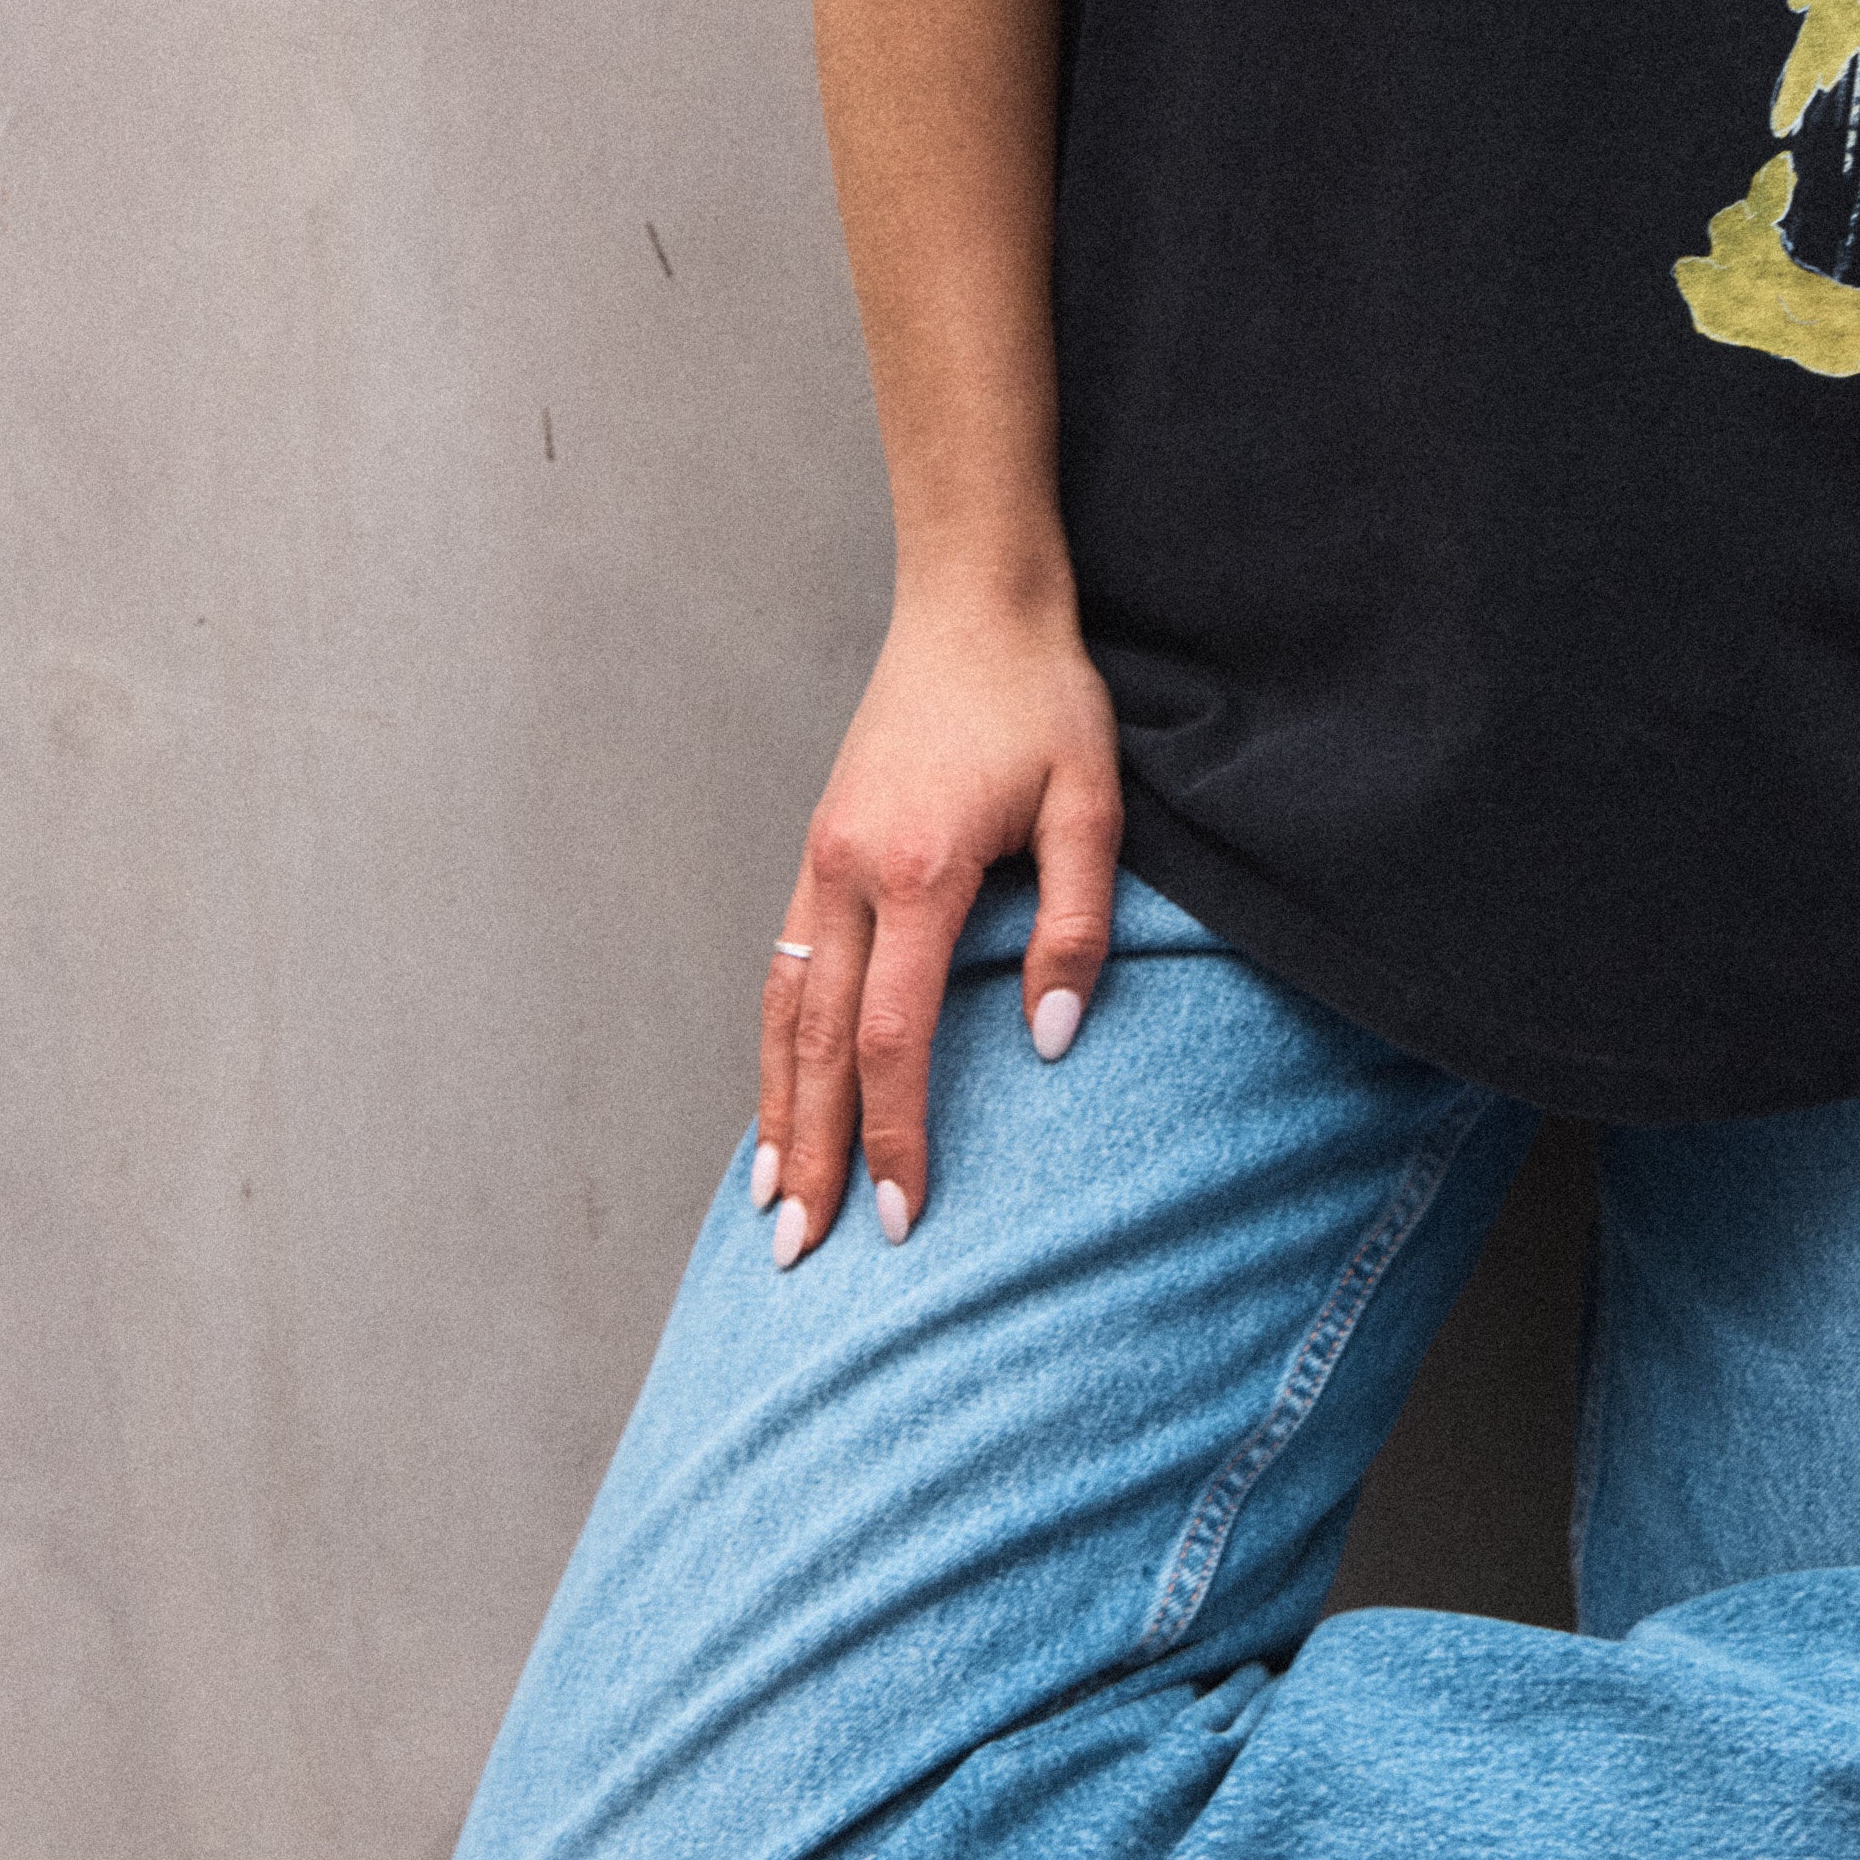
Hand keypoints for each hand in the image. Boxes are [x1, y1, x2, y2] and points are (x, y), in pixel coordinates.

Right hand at [757, 583, 1119, 1261]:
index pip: (893, 1037)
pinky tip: (781, 1096)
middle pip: (818, 1045)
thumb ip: (1073, 927)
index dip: (893, 1133)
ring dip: (775, 1109)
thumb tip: (1049, 1043)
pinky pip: (784, 970)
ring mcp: (820, 862)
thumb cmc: (1041, 700)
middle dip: (809, 1153)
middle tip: (797, 1253)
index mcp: (918, 871)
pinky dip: (778, 1045)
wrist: (972, 606)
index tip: (899, 1214)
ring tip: (769, 1200)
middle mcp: (847, 874)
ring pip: (783, 1011)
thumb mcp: (1090, 804)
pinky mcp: (818, 851)